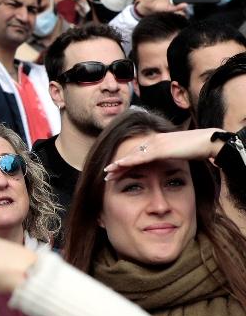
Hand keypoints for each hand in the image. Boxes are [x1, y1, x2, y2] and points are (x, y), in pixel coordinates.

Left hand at [103, 128, 221, 179]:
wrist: (209, 141)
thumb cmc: (197, 148)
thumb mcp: (179, 154)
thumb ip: (169, 158)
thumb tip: (166, 166)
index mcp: (157, 142)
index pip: (137, 153)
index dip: (125, 162)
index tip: (115, 170)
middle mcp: (154, 141)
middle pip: (131, 154)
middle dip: (118, 165)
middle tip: (105, 174)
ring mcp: (156, 144)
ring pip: (132, 156)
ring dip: (119, 165)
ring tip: (107, 173)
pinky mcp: (160, 149)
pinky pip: (140, 157)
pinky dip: (128, 162)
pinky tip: (118, 166)